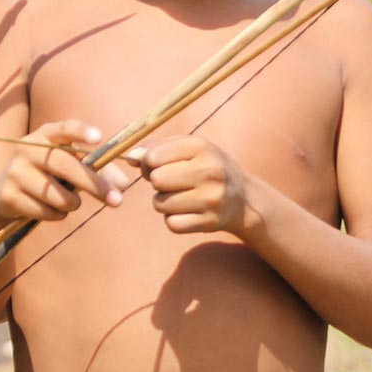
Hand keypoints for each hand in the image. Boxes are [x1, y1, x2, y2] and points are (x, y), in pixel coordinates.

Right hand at [0, 120, 131, 224]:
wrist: (3, 194)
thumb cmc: (47, 176)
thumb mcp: (70, 167)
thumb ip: (98, 171)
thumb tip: (124, 184)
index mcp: (45, 135)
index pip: (63, 128)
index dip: (80, 131)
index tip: (99, 137)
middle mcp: (28, 148)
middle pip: (65, 165)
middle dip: (94, 184)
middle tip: (117, 201)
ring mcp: (16, 171)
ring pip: (58, 195)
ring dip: (72, 204)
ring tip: (69, 202)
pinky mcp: (9, 195)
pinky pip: (46, 211)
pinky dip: (57, 215)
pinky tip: (50, 209)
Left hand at [133, 136, 258, 236]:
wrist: (243, 198)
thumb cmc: (206, 167)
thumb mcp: (188, 147)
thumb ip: (156, 146)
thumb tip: (129, 157)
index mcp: (201, 147)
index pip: (153, 157)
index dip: (147, 163)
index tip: (155, 165)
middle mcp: (209, 171)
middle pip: (156, 180)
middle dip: (156, 182)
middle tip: (169, 182)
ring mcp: (211, 198)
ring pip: (160, 204)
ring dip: (163, 202)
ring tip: (181, 196)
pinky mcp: (210, 222)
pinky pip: (172, 224)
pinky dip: (173, 220)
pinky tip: (187, 211)